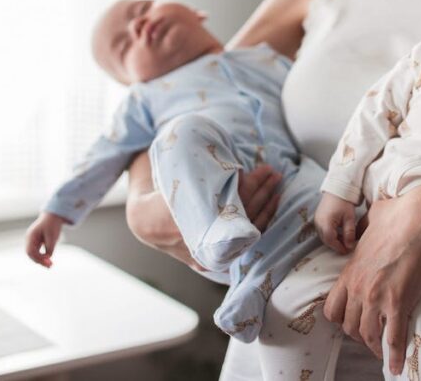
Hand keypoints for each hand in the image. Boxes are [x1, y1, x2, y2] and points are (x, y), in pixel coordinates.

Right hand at [25, 212, 64, 267]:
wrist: (53, 215)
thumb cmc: (52, 224)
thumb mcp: (53, 235)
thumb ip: (50, 246)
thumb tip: (48, 258)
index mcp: (31, 236)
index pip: (30, 251)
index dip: (38, 258)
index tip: (48, 262)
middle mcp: (29, 239)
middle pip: (31, 254)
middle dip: (39, 261)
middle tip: (50, 266)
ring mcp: (32, 241)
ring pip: (33, 254)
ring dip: (41, 260)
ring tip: (50, 265)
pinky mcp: (37, 242)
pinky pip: (37, 251)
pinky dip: (42, 256)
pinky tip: (49, 260)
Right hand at [126, 151, 281, 266]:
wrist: (144, 222)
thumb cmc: (157, 191)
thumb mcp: (168, 172)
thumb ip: (194, 168)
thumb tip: (229, 161)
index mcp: (176, 220)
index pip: (225, 202)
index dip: (248, 185)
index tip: (261, 170)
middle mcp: (190, 242)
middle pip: (237, 216)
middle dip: (260, 191)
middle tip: (274, 172)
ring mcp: (202, 255)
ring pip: (244, 231)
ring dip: (265, 205)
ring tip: (276, 184)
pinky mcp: (212, 260)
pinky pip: (243, 242)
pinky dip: (260, 221)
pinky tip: (272, 204)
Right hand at [314, 192, 357, 252]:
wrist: (337, 188)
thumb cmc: (344, 202)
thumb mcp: (349, 218)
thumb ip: (349, 233)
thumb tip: (350, 246)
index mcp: (326, 222)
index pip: (330, 240)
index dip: (339, 247)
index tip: (347, 250)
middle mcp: (318, 222)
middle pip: (326, 239)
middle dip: (336, 245)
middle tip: (347, 247)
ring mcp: (317, 220)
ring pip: (324, 236)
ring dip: (333, 240)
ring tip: (344, 240)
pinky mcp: (318, 218)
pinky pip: (323, 230)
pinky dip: (330, 234)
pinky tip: (339, 233)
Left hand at [323, 195, 420, 375]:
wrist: (419, 220)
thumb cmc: (397, 215)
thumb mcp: (370, 219)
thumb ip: (362, 228)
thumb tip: (365, 225)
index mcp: (350, 271)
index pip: (332, 308)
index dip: (341, 319)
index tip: (352, 320)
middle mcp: (358, 288)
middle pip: (349, 326)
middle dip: (359, 334)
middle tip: (371, 336)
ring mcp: (376, 297)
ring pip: (367, 335)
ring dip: (374, 347)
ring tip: (382, 352)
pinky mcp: (397, 303)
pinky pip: (393, 338)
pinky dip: (394, 355)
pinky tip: (396, 366)